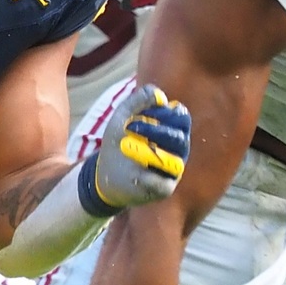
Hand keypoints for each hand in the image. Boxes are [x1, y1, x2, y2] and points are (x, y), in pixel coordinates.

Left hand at [77, 84, 190, 217]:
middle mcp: (177, 151)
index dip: (164, 112)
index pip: (181, 118)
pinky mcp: (163, 189)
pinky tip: (134, 173)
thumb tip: (159, 95)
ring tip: (127, 148)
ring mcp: (172, 171)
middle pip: (180, 139)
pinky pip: (163, 184)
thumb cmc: (119, 141)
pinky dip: (148, 178)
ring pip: (174, 163)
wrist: (104, 173)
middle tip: (131, 128)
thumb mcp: (122, 116)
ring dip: (151, 154)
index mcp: (171, 130)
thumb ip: (137, 100)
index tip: (142, 113)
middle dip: (156, 131)